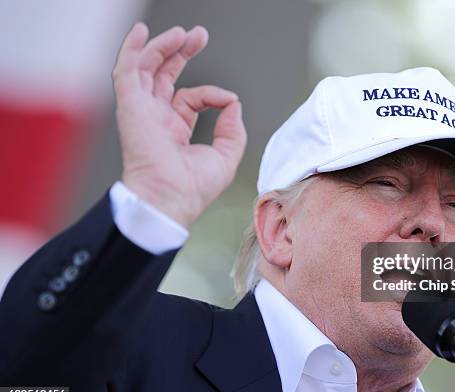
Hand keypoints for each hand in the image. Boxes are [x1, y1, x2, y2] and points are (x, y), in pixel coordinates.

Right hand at [112, 23, 246, 228]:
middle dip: (180, 53)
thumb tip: (233, 103)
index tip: (229, 100)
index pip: (191, 98)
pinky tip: (141, 33)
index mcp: (174, 130)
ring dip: (161, 47)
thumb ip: (232, 129)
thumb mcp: (226, 156)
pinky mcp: (131, 107)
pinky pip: (126, 72)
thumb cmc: (193, 188)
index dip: (211, 94)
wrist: (171, 200)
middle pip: (164, 76)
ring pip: (146, 69)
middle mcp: (156, 118)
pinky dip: (131, 51)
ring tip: (182, 33)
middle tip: (198, 36)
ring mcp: (142, 112)